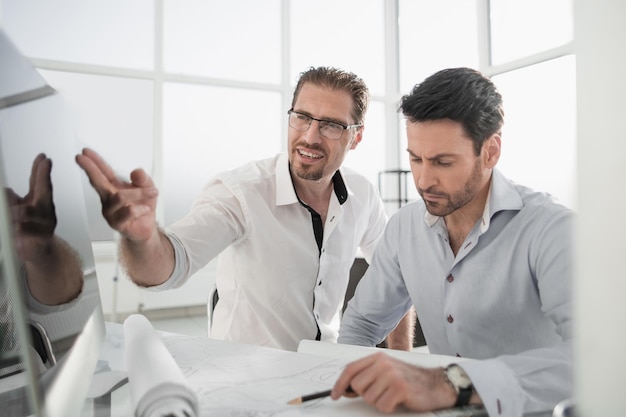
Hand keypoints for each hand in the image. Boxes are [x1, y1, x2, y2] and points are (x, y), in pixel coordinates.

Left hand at [6, 153, 56, 261]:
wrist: (40, 252)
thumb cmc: (31, 229)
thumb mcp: (21, 209)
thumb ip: (14, 199)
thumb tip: (6, 191)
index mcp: (42, 203)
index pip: (41, 184)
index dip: (42, 170)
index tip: (44, 158)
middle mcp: (47, 211)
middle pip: (45, 191)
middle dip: (43, 176)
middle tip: (43, 162)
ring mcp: (46, 225)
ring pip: (30, 212)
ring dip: (19, 209)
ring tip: (12, 210)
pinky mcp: (41, 240)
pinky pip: (27, 231)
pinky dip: (20, 229)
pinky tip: (16, 230)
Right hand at [75, 148, 157, 242]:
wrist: (146, 228)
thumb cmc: (143, 207)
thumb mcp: (148, 188)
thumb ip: (143, 179)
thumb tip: (137, 172)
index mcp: (114, 187)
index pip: (103, 172)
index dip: (94, 162)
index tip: (84, 152)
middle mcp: (108, 198)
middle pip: (97, 181)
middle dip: (89, 168)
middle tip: (81, 158)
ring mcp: (110, 211)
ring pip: (120, 196)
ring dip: (139, 193)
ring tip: (152, 192)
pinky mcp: (116, 223)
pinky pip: (129, 211)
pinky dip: (141, 208)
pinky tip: (145, 209)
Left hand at [331, 352, 456, 412]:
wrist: (437, 384)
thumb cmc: (410, 379)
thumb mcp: (387, 371)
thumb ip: (368, 375)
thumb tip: (346, 388)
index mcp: (378, 358)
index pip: (350, 369)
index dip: (340, 383)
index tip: (335, 395)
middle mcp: (383, 364)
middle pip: (358, 386)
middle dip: (366, 395)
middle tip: (381, 393)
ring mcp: (392, 375)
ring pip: (369, 398)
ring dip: (380, 402)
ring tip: (392, 395)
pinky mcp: (400, 389)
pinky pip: (382, 406)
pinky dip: (389, 407)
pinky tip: (399, 400)